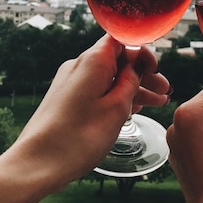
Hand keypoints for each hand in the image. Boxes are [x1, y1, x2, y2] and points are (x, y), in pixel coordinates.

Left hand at [13, 34, 169, 189]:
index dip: (142, 50)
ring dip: (134, 88)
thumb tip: (138, 64)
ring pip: (110, 77)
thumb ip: (131, 81)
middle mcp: (80, 65)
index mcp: (93, 61)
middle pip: (118, 59)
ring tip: (158, 103)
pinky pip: (98, 89)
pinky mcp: (66, 98)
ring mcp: (71, 82)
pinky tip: (134, 109)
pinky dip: (116, 96)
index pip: (122, 38)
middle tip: (165, 91)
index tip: (155, 68)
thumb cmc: (78, 137)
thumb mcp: (117, 107)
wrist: (37, 163)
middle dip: (143, 73)